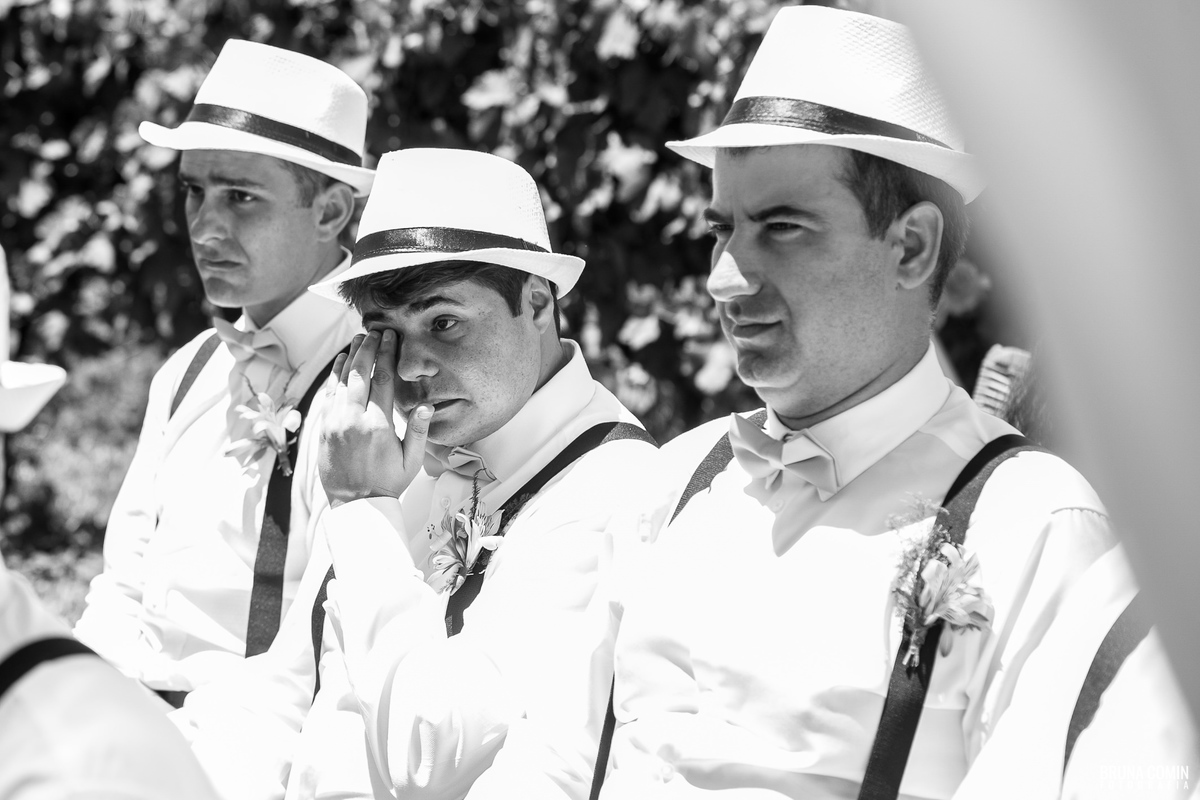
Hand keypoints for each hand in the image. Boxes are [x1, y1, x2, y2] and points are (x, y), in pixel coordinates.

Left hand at [319, 329, 431, 507]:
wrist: (355, 505)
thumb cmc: (387, 483)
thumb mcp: (412, 460)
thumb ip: (418, 430)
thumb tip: (426, 405)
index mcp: (377, 425)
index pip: (382, 379)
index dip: (386, 354)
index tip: (391, 338)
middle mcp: (353, 419)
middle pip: (359, 373)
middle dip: (367, 348)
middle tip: (374, 331)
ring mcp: (334, 423)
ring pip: (340, 380)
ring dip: (349, 357)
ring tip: (357, 340)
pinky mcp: (323, 428)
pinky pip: (327, 395)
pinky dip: (334, 376)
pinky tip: (340, 364)